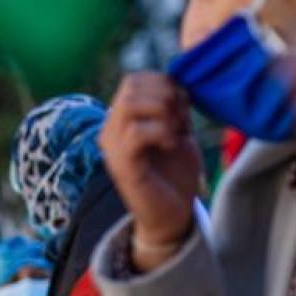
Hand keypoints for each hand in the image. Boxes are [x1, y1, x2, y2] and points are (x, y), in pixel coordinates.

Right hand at [98, 73, 202, 271]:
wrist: (173, 215)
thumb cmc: (175, 174)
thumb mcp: (179, 131)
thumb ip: (175, 107)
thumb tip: (180, 80)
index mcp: (122, 120)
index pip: (134, 79)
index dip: (164, 82)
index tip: (184, 104)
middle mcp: (111, 131)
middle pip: (130, 87)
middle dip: (164, 94)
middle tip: (181, 117)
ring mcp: (113, 148)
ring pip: (129, 104)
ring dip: (162, 111)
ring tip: (175, 130)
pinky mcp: (122, 166)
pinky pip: (136, 133)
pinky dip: (161, 132)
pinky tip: (172, 143)